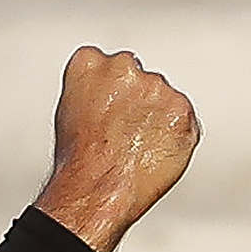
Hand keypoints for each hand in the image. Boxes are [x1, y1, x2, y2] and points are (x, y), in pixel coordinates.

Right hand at [33, 45, 199, 251]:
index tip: (104, 106)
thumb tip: (103, 94)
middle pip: (139, 78)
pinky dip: (175, 135)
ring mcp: (156, 87)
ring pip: (164, 98)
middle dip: (136, 101)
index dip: (107, 87)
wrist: (98, 188)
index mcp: (89, 64)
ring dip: (157, 118)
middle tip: (121, 133)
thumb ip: (88, 91)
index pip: (104, 62)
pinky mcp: (181, 109)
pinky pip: (184, 119)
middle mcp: (125, 68)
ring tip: (134, 148)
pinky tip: (153, 153)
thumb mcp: (66, 114)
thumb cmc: (78, 160)